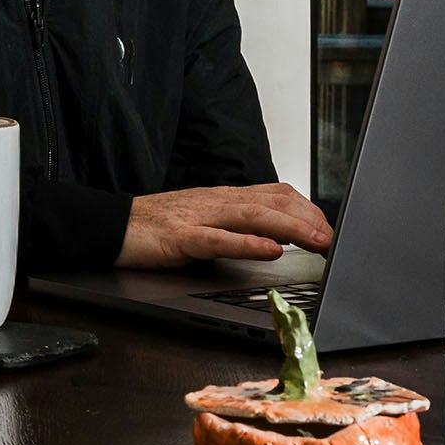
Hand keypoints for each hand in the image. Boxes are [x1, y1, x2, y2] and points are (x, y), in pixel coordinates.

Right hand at [117, 183, 333, 268]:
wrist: (111, 226)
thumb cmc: (157, 226)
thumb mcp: (204, 220)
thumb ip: (236, 224)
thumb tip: (274, 235)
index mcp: (224, 198)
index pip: (277, 194)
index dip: (307, 210)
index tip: (328, 229)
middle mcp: (216, 202)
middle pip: (273, 202)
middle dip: (309, 220)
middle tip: (334, 239)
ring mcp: (199, 218)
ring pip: (253, 216)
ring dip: (290, 228)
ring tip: (316, 241)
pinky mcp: (181, 238)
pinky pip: (218, 240)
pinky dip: (247, 244)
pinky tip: (269, 250)